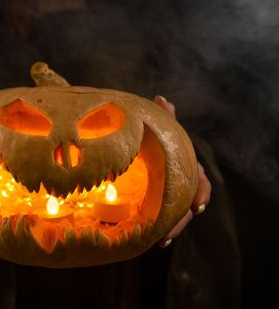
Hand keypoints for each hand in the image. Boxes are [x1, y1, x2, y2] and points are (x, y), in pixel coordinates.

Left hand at [153, 95, 210, 247]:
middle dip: (182, 219)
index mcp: (186, 166)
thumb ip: (163, 117)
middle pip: (187, 204)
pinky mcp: (157, 203)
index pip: (200, 179)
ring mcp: (170, 195)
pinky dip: (157, 228)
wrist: (139, 150)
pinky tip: (152, 240)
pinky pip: (161, 218)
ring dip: (170, 228)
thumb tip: (162, 99)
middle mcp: (181, 183)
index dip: (201, 192)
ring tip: (160, 240)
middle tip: (171, 232)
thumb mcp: (159, 129)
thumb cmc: (155, 139)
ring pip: (175, 215)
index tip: (198, 205)